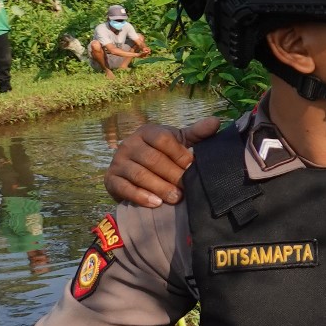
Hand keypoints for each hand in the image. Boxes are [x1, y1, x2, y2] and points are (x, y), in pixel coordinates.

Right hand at [105, 117, 221, 206]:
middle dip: (173, 174)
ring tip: (176, 198)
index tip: (193, 167)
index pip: (163, 139)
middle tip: (187, 187)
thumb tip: (215, 122)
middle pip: (152, 159)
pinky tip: (156, 203)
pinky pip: (124, 188)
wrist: (135, 172)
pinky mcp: (111, 179)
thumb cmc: (164, 154)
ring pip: (140, 175)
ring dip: (160, 188)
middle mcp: (129, 144)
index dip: (180, 154)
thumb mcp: (179, 142)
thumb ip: (197, 134)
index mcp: (147, 132)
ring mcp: (118, 162)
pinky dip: (141, 197)